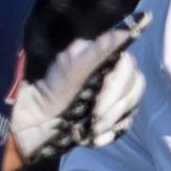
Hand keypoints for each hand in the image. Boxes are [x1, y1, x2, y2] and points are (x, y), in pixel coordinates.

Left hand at [9, 12, 149, 165]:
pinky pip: (123, 126)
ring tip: (90, 129)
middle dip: (114, 107)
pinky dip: (109, 135)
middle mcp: (114, 76)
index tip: (98, 102)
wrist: (35, 119)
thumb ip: (98, 49)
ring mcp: (114, 99)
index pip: (129, 68)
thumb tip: (124, 30)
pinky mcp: (112, 119)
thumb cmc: (52, 89)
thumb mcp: (71, 67)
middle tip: (94, 119)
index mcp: (105, 59)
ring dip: (111, 122)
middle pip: (134, 89)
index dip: (118, 86)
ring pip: (130, 108)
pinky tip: (92, 139)